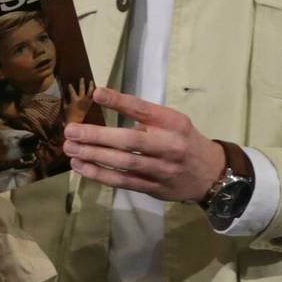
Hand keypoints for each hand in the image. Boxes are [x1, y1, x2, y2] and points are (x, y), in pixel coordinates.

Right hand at [61, 77, 93, 125]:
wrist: (77, 123)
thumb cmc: (69, 117)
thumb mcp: (64, 108)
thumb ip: (64, 100)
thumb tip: (63, 93)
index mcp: (74, 100)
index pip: (72, 91)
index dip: (70, 87)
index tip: (69, 84)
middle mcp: (82, 100)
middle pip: (82, 89)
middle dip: (81, 84)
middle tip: (81, 78)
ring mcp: (88, 102)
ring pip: (90, 92)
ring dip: (90, 86)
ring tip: (91, 81)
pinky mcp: (91, 105)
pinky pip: (93, 97)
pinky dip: (93, 92)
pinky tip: (95, 89)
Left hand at [64, 86, 222, 203]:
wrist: (211, 174)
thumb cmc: (182, 141)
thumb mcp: (172, 122)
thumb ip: (144, 116)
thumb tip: (103, 102)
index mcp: (173, 123)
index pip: (144, 110)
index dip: (120, 102)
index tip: (96, 93)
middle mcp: (169, 146)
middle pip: (130, 141)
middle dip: (97, 136)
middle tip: (70, 131)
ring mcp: (162, 169)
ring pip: (124, 163)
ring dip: (93, 156)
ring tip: (70, 149)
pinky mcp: (155, 188)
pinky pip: (123, 182)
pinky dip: (100, 175)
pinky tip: (81, 167)